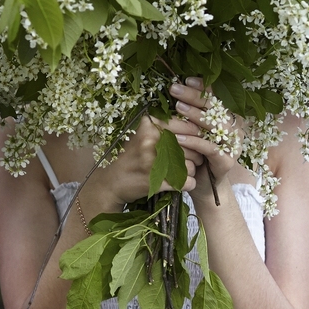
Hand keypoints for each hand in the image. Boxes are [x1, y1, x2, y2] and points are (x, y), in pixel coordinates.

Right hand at [82, 114, 198, 213]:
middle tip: (191, 160)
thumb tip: (197, 126)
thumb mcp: (142, 135)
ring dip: (191, 171)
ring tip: (181, 172)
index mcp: (149, 125)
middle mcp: (151, 140)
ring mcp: (153, 161)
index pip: (187, 126)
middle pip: (192, 146)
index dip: (196, 136)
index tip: (196, 142)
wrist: (111, 182)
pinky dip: (189, 184)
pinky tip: (181, 183)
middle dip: (196, 155)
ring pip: (192, 165)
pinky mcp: (157, 181)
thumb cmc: (131, 157)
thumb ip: (164, 128)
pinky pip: (188, 181)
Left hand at [167, 77, 242, 194]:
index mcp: (227, 117)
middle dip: (194, 96)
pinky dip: (193, 142)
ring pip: (214, 126)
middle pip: (215, 107)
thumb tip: (174, 89)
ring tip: (177, 108)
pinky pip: (209, 148)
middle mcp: (233, 128)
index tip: (185, 79)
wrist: (202, 185)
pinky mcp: (226, 161)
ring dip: (194, 115)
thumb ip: (189, 113)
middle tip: (174, 89)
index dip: (203, 87)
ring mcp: (232, 145)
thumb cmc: (195, 154)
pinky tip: (178, 137)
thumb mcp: (192, 130)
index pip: (217, 96)